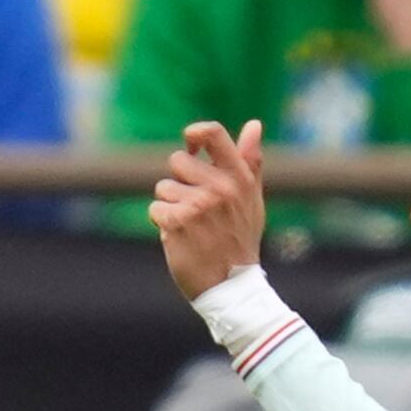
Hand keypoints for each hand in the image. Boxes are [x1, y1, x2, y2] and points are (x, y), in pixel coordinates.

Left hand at [153, 119, 268, 299]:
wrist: (231, 287)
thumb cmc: (240, 239)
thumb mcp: (252, 199)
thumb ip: (250, 161)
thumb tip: (254, 124)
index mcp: (239, 178)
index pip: (212, 134)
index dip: (194, 134)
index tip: (191, 146)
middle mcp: (220, 188)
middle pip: (178, 161)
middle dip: (180, 182)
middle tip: (197, 207)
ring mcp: (199, 204)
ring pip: (164, 188)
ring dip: (170, 206)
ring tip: (191, 226)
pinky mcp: (178, 222)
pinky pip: (155, 209)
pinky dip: (163, 224)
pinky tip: (181, 237)